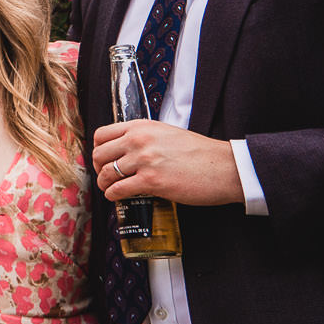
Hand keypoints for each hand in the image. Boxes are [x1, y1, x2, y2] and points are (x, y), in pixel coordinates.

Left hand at [92, 120, 243, 206]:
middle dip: (99, 168)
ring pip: (106, 173)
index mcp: (142, 126)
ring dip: (105, 184)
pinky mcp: (151, 181)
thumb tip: (125, 149)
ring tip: (111, 189)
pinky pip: (118, 189)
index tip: (103, 160)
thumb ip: (144, 137)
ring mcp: (144, 160)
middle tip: (106, 177)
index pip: (102, 134)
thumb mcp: (167, 133)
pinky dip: (113, 195)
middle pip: (99, 154)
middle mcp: (139, 140)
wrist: (225, 168)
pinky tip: (118, 197)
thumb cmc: (200, 153)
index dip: (98, 149)